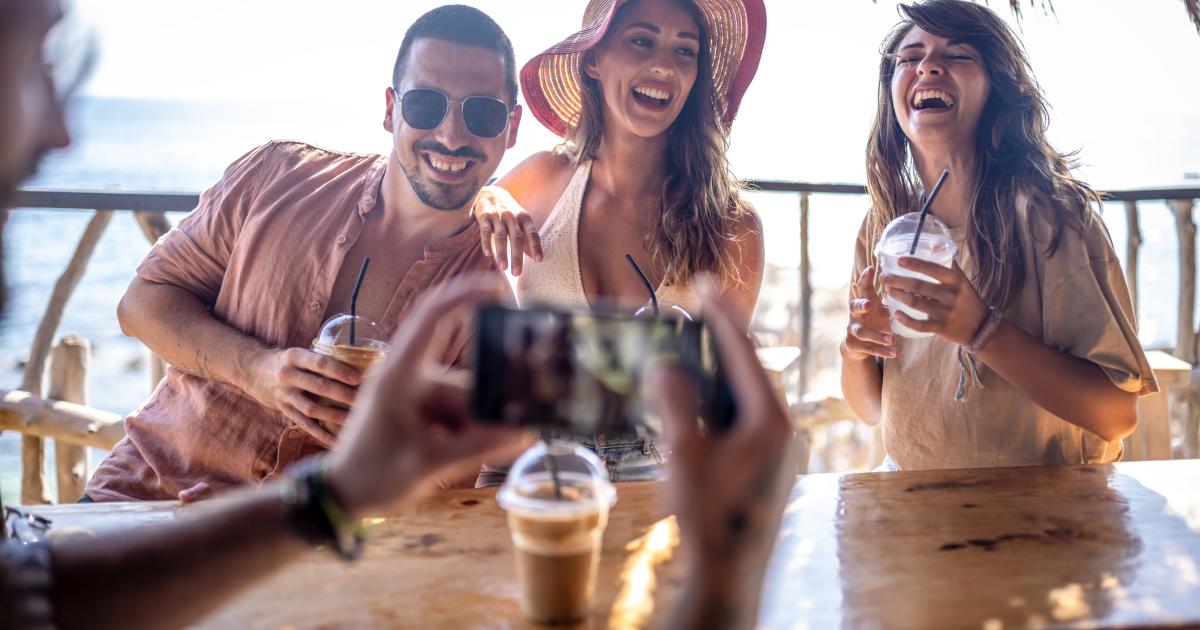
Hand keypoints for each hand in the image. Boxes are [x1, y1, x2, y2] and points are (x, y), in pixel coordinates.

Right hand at [245, 347, 362, 447]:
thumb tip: (360, 365)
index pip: (319, 363)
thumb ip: (321, 359)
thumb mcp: (300, 353)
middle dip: (343, 395)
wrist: (254, 371)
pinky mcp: (284, 410)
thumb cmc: (290, 361)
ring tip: (355, 421)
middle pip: (318, 387)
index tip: (358, 378)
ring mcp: (284, 395)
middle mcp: (287, 375)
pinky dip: (321, 434)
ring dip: (335, 416)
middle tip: (363, 401)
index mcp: (294, 356)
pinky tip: (337, 441)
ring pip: (312, 409)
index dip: (339, 371)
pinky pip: (305, 424)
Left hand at [324, 276, 525, 516]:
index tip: (499, 287)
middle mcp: (410, 375)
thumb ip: (478, 447)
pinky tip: (459, 454)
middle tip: (511, 428)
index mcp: (400, 373)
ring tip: (463, 458)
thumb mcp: (427, 463)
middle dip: (486, 405)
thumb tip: (524, 433)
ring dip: (475, 426)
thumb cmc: (372, 475)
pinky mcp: (420, 409)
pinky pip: (457, 412)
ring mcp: (416, 392)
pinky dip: (466, 431)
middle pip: (465, 377)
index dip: (464, 294)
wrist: (341, 496)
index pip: (433, 316)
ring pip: (465, 399)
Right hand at [474, 185, 542, 274]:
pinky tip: (488, 254)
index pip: (532, 234)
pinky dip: (487, 242)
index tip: (539, 260)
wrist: (491, 193)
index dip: (536, 247)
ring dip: (502, 253)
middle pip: (517, 238)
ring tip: (503, 268)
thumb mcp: (521, 222)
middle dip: (517, 256)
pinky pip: (486, 231)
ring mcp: (498, 216)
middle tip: (517, 273)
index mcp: (524, 218)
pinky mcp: (484, 216)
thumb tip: (535, 258)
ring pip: (501, 236)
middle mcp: (513, 217)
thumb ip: (527, 239)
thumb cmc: (509, 213)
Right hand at [646, 277, 794, 627]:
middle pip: (748, 369)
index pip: (743, 352)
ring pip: (745, 395)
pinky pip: (744, 418)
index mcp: (770, 416)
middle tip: (697, 308)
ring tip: (691, 348)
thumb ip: (675, 401)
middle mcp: (783, 427)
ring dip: (717, 371)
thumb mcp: (684, 451)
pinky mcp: (767, 465)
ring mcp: (778, 448)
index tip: (705, 283)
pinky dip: (719, 400)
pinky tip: (696, 400)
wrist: (730, 571)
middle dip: (720, 339)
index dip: (721, 315)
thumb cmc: (709, 512)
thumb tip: (663, 364)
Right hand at [843, 266, 895, 360]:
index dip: (865, 278)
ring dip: (877, 335)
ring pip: (862, 332)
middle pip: (853, 306)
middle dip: (860, 305)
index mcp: (864, 301)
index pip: (863, 287)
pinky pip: (868, 348)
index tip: (871, 269)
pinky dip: (882, 351)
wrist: (860, 344)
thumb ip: (899, 301)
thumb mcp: (887, 309)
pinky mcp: (853, 344)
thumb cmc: (879, 320)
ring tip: (893, 338)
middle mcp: (856, 314)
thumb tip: (926, 287)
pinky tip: (895, 352)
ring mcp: (853, 330)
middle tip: (869, 304)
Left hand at [880, 258, 987, 344]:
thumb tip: (931, 243)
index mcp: (956, 280)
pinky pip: (920, 325)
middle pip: (919, 286)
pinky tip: (896, 313)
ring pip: (916, 303)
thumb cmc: (966, 298)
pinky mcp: (941, 328)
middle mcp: (952, 295)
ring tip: (888, 290)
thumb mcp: (961, 280)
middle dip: (898, 280)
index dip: (915, 264)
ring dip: (899, 296)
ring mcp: (946, 313)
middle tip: (884, 277)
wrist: (981, 326)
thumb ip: (947, 264)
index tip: (899, 260)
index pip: (934, 269)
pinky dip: (906, 319)